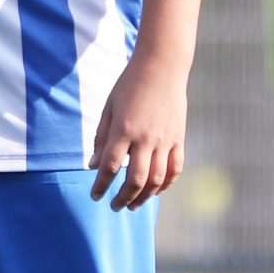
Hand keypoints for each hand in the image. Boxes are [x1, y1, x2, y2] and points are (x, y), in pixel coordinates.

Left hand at [89, 58, 185, 211]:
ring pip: (157, 179)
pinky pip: (175, 169)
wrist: (162, 66)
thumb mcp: (109, 107)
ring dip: (144, 197)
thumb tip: (94, 166)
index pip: (111, 167)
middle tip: (114, 206)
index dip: (101, 185)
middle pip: (135, 180)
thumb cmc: (130, 84)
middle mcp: (146, 138)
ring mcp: (165, 139)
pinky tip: (156, 191)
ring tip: (133, 205)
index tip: (95, 196)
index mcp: (124, 129)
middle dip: (123, 198)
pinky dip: (166, 184)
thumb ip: (102, 138)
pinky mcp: (179, 138)